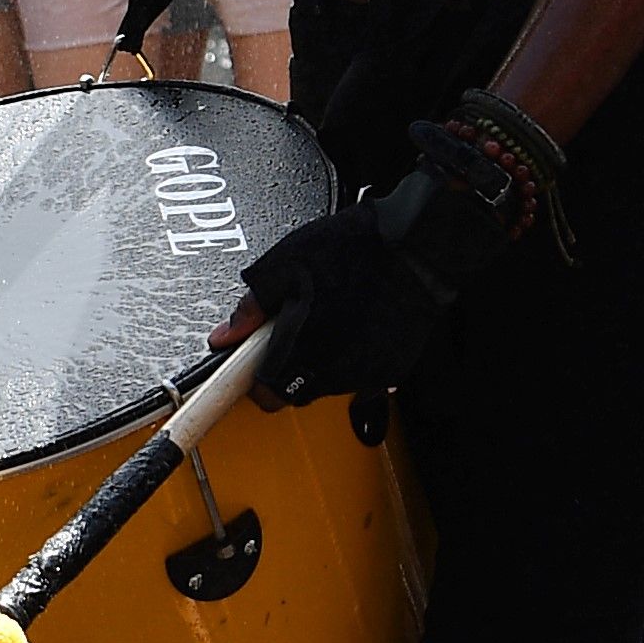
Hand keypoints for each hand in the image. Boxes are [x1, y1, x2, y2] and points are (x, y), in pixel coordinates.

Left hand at [226, 172, 505, 403]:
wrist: (417, 245)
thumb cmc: (355, 249)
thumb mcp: (285, 265)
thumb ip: (250, 307)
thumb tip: (226, 334)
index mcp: (302, 350)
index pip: (267, 398)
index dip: (256, 381)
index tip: (256, 364)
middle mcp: (335, 372)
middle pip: (297, 391)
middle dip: (287, 367)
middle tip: (290, 330)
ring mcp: (367, 374)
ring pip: (329, 383)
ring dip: (321, 360)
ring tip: (328, 316)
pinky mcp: (392, 368)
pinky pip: (361, 374)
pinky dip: (352, 356)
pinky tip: (353, 322)